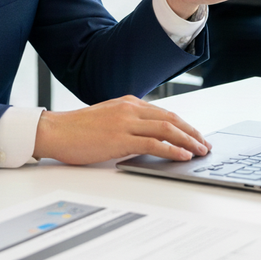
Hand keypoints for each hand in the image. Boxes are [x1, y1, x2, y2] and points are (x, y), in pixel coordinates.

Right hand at [32, 95, 210, 163]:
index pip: (165, 112)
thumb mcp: (108, 118)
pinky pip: (152, 143)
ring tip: (199, 151)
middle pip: (171, 118)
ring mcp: (125, 122)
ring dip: (187, 141)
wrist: (56, 131)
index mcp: (128, 103)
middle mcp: (130, 108)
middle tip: (205, 144)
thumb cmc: (78, 129)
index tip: (196, 136)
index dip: (184, 125)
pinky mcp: (119, 138)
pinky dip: (171, 149)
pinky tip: (181, 156)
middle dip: (192, 132)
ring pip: (166, 128)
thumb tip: (148, 136)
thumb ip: (128, 122)